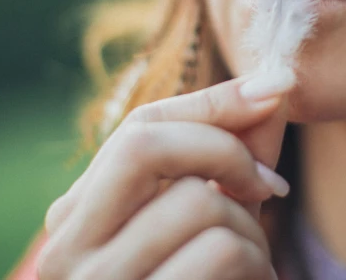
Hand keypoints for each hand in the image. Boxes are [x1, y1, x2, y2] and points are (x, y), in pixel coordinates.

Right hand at [37, 74, 293, 279]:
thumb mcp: (204, 222)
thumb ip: (231, 157)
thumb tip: (274, 84)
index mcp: (77, 221)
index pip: (138, 129)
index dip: (213, 101)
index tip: (275, 91)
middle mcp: (70, 253)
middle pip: (142, 144)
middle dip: (223, 148)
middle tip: (266, 186)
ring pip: (199, 202)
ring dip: (253, 228)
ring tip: (253, 263)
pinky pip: (222, 253)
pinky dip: (260, 265)